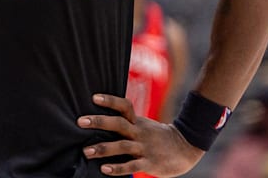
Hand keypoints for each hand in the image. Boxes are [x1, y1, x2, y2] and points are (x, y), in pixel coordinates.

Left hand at [78, 94, 203, 176]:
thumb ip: (127, 123)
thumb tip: (101, 120)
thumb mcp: (144, 125)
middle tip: (81, 122)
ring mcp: (145, 148)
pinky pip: (131, 166)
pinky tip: (104, 169)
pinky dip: (118, 168)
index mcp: (138, 121)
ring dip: (103, 149)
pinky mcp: (149, 163)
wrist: (185, 148)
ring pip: (122, 146)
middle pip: (119, 124)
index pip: (124, 106)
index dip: (110, 100)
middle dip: (99, 122)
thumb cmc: (158, 137)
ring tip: (87, 151)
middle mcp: (140, 132)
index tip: (93, 98)